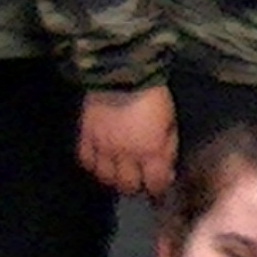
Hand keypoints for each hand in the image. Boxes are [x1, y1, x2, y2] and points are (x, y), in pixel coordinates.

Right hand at [79, 84, 177, 198]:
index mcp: (150, 151)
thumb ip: (167, 148)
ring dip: (113, 178)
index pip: (154, 184)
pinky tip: (100, 161)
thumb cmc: (153, 95)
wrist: (122, 70)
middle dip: (135, 185)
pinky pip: (86, 159)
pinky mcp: (86, 134)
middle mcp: (125, 154)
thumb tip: (166, 168)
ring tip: (119, 173)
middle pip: (127, 185)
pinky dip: (93, 164)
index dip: (158, 187)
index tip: (159, 183)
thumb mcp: (170, 122)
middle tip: (139, 180)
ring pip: (104, 176)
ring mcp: (103, 145)